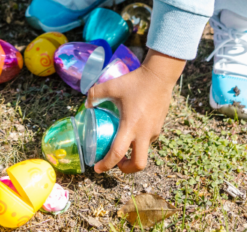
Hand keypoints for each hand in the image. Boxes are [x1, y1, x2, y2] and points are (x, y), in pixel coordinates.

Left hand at [86, 49, 185, 173]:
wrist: (159, 76)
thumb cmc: (135, 82)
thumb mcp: (111, 86)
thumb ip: (95, 94)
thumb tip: (87, 104)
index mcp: (130, 126)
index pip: (117, 153)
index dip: (106, 164)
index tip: (97, 169)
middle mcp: (144, 133)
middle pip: (138, 164)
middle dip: (126, 169)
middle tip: (115, 163)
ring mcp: (153, 132)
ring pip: (144, 152)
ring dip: (132, 154)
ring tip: (121, 144)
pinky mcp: (158, 127)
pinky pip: (148, 141)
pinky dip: (139, 142)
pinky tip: (131, 130)